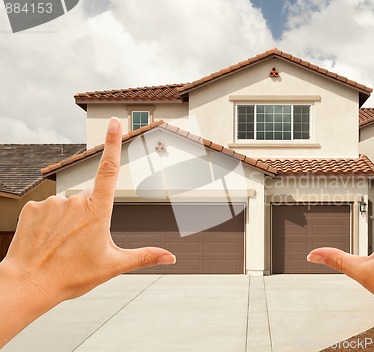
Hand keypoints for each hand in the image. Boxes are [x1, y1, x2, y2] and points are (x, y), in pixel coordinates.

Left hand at [0, 117, 174, 347]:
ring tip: (62, 246)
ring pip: (67, 206)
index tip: (114, 122)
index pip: (109, 169)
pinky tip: (47, 241)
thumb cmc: (72, 275)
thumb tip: (171, 258)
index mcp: (98, 211)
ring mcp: (52, 203)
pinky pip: (47, 210)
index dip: (113, 143)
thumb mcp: (113, 265)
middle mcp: (75, 201)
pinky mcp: (32, 208)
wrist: (28, 284)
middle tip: (80, 245)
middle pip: (89, 201)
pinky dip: (49, 223)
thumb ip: (144, 256)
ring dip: (68, 221)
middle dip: (88, 218)